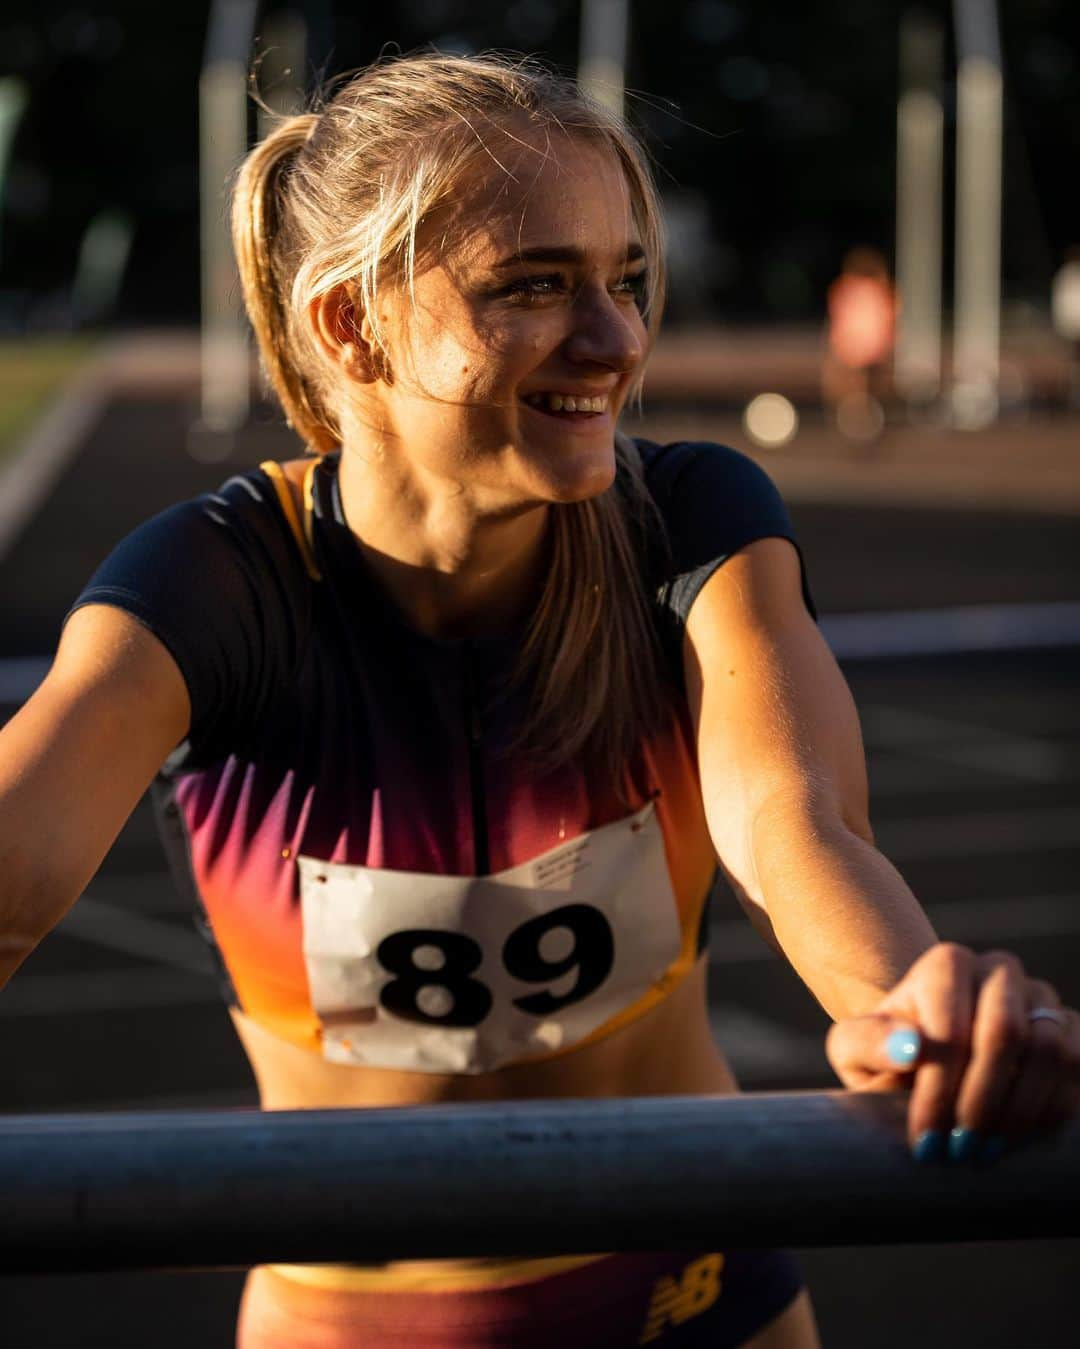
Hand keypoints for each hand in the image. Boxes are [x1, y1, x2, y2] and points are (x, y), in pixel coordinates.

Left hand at [825, 943, 1079, 1163]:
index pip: (950, 1028)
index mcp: (947, 964)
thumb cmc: (887, 1051)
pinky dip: (1054, 1109)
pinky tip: (1019, 1138)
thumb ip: (868, 1042)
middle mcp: (999, 969)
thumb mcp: (855, 1048)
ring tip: (987, 1152)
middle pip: (1005, 1034)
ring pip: (1049, 1051)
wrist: (928, 1051)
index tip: (926, 1141)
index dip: (940, 1091)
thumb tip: (908, 1048)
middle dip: (982, 1103)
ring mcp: (1041, 996)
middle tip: (961, 1153)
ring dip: (1020, 1112)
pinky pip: (1078, 1066)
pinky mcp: (1071, 1026)